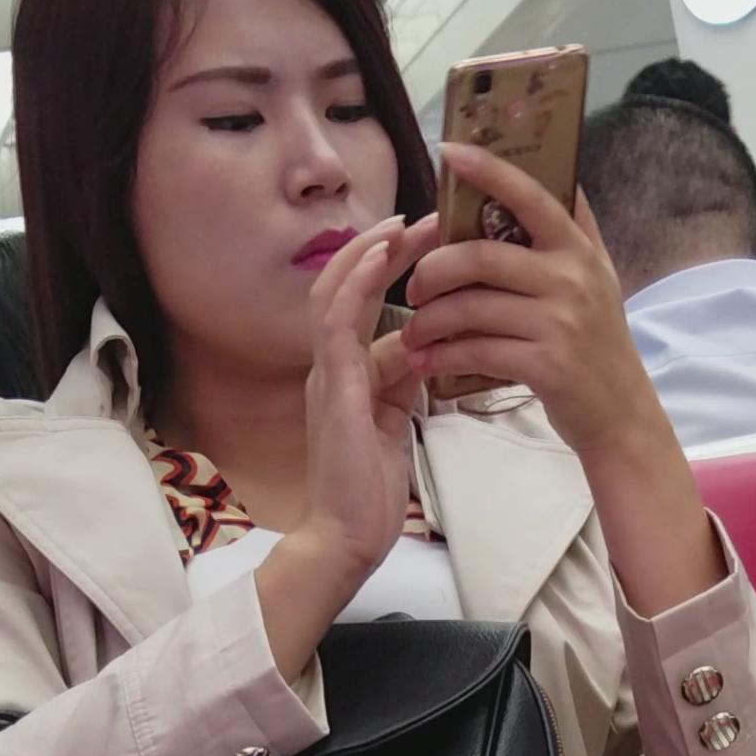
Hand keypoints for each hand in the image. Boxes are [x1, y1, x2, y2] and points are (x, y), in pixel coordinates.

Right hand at [297, 217, 417, 586]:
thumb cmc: (370, 494)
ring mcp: (325, 374)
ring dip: (369, 251)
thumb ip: (404, 382)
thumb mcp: (396, 423)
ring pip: (336, 291)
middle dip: (384, 245)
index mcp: (346, 372)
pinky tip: (380, 255)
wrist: (347, 541)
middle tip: (428, 214)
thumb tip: (429, 348)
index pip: (363, 301)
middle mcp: (329, 365)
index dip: (391, 264)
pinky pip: (337, 322)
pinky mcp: (331, 389)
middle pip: (347, 283)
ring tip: (404, 221)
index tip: (430, 236)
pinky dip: (357, 283)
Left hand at [401, 150, 718, 616]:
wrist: (621, 414)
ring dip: (431, 320)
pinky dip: (444, 355)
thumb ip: (576, 229)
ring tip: (413, 331)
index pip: (530, 196)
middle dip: (434, 269)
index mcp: (576, 249)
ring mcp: (559, 323)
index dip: (489, 170)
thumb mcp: (598, 277)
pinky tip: (426, 360)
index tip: (449, 150)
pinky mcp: (546, 365)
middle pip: (481, 256)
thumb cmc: (600, 342)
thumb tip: (562, 174)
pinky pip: (478, 350)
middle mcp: (570, 279)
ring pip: (472, 307)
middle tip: (415, 287)